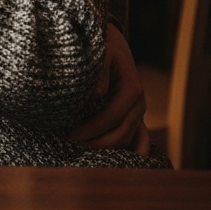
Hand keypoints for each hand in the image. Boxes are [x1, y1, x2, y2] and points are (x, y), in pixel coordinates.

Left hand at [69, 22, 149, 154]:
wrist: (113, 43)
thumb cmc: (103, 46)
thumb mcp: (102, 52)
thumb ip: (100, 70)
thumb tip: (98, 92)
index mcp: (132, 88)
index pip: (112, 116)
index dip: (92, 129)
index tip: (71, 136)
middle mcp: (139, 103)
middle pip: (121, 133)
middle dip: (97, 143)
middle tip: (71, 148)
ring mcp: (139, 112)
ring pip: (127, 139)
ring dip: (108, 150)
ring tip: (82, 156)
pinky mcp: (135, 116)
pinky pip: (139, 140)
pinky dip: (132, 153)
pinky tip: (120, 167)